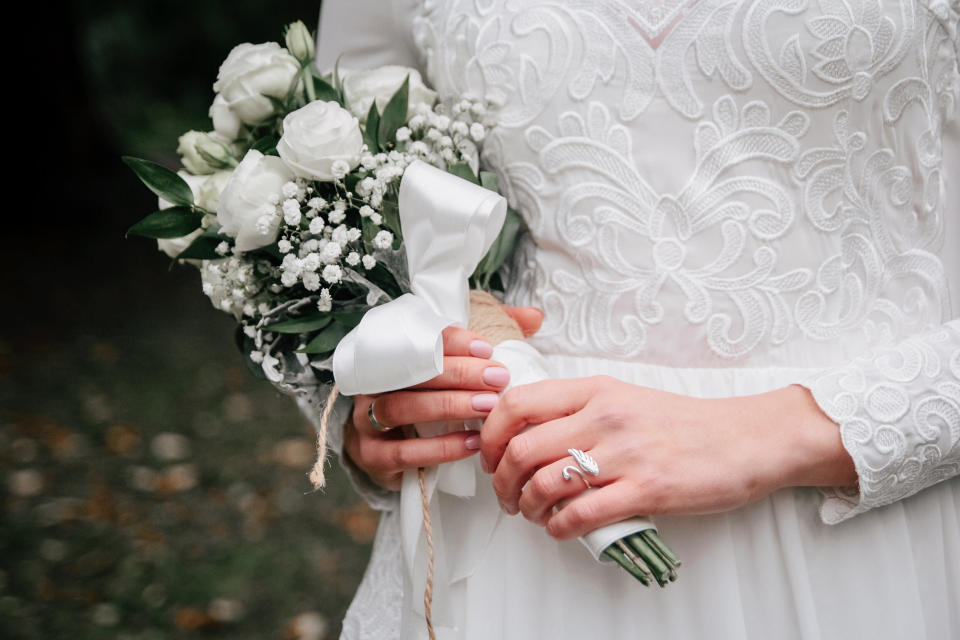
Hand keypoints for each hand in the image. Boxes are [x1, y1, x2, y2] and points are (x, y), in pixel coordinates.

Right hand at [344, 306, 542, 490]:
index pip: (415, 336)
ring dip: (448, 406)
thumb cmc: (432, 399)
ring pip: (402, 407)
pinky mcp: (371, 457)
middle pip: (410, 371)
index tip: (487, 348)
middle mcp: (372, 382)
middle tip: (498, 377)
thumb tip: (535, 316)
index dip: (452, 340)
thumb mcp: (460, 364)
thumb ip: (495, 333)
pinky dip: (440, 447)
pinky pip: (403, 452)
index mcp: (389, 353)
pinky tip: (474, 442)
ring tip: (488, 407)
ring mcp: (365, 420)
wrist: (391, 452)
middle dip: (458, 373)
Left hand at [480, 376, 856, 538]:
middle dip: (501, 481)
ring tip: (532, 514)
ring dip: (527, 506)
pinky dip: (558, 528)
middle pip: (521, 448)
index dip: (490, 434)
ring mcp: (625, 453)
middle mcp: (605, 416)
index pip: (518, 403)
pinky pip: (580, 514)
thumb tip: (528, 434)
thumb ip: (579, 410)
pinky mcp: (646, 490)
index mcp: (596, 389)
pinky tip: (560, 529)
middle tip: (506, 496)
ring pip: (544, 482)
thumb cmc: (683, 424)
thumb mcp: (625, 398)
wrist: (745, 439)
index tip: (489, 456)